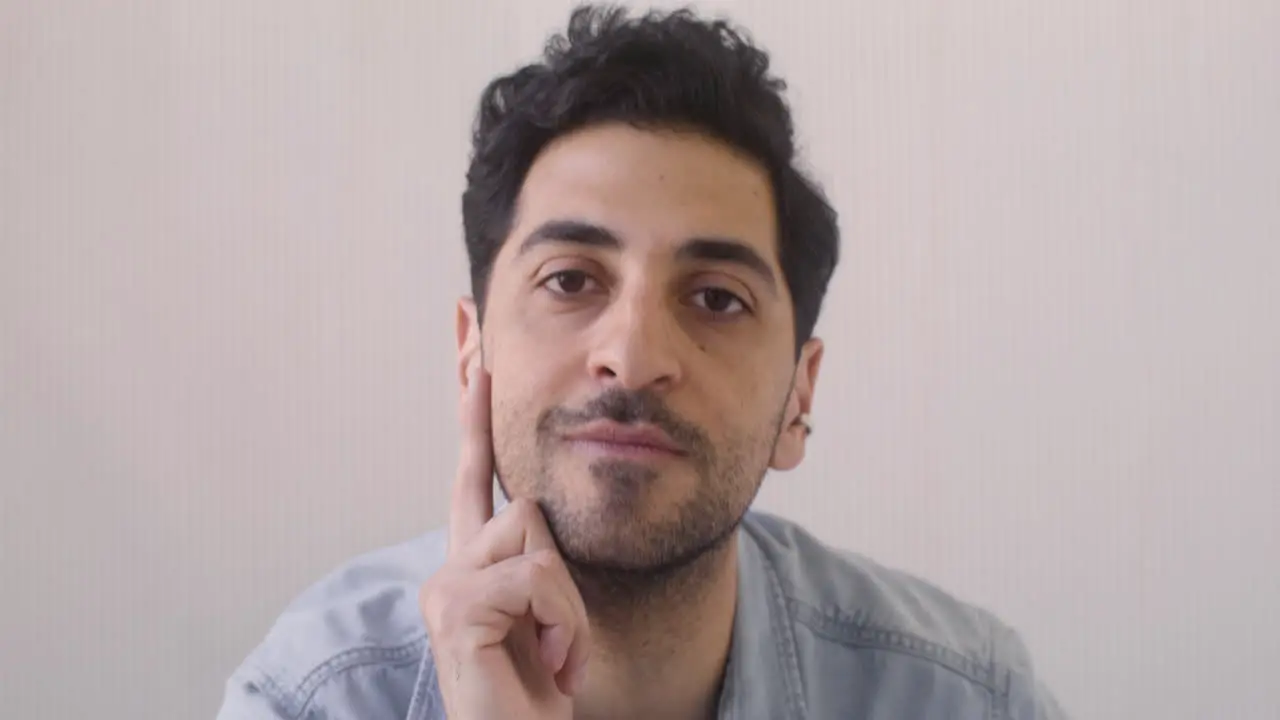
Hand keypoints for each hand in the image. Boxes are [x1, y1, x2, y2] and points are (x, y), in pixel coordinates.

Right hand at [419, 363, 590, 719]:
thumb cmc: (539, 694)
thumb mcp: (552, 616)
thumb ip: (542, 562)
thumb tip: (544, 514)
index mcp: (472, 565)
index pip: (472, 477)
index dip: (474, 418)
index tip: (474, 358)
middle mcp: (448, 568)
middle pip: (526, 505)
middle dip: (562, 578)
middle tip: (557, 646)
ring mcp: (445, 586)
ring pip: (537, 538)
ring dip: (567, 607)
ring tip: (552, 658)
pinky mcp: (456, 608)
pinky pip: (539, 577)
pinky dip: (564, 625)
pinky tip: (551, 665)